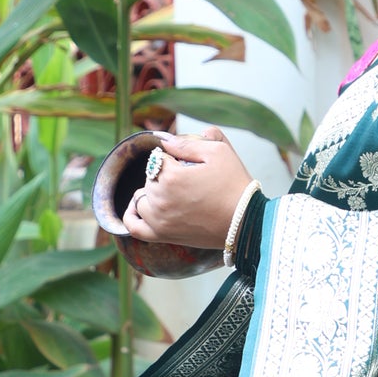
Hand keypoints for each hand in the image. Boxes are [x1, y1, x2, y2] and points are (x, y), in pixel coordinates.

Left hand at [122, 128, 253, 250]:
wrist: (245, 222)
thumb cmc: (234, 185)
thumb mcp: (218, 152)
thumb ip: (187, 143)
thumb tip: (165, 140)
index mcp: (171, 176)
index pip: (159, 158)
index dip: (174, 157)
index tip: (190, 164)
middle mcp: (160, 199)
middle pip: (149, 177)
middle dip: (164, 174)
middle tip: (188, 179)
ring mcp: (159, 220)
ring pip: (140, 198)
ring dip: (151, 191)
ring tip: (172, 192)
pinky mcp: (163, 235)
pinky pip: (134, 226)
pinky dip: (131, 215)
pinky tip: (138, 207)